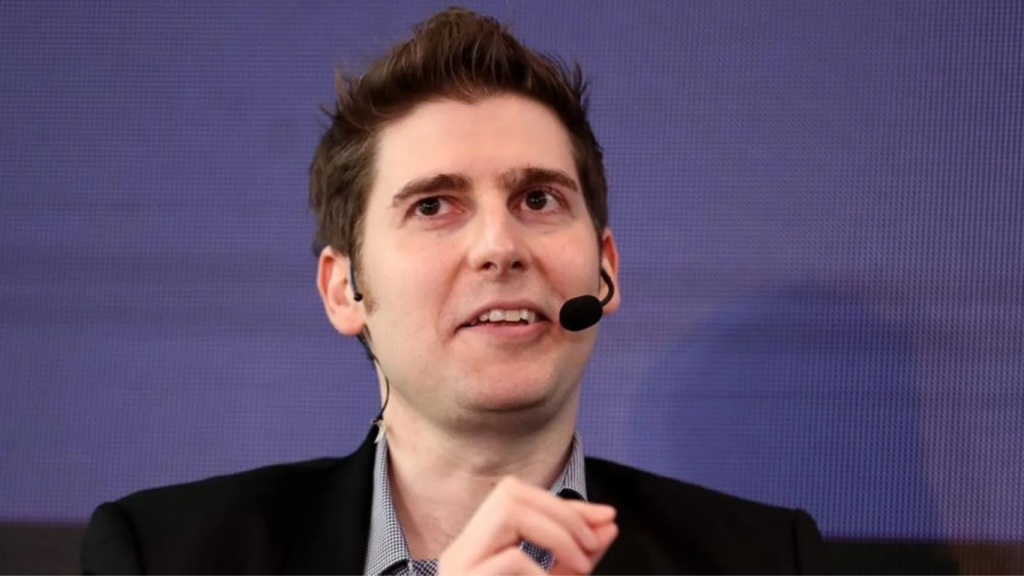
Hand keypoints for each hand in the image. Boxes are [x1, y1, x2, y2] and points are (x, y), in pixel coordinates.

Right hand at [437, 476, 617, 574]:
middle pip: (510, 493)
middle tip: (592, 548)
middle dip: (562, 512)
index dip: (567, 504)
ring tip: (581, 567)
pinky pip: (509, 559)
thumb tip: (610, 524)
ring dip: (556, 533)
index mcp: (478, 548)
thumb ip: (577, 556)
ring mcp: (458, 566)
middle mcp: (460, 551)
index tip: (609, 518)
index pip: (519, 500)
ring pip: (507, 512)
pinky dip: (539, 570)